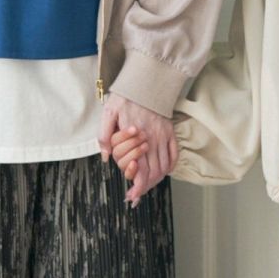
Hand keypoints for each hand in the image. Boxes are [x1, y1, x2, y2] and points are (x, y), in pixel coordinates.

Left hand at [97, 92, 175, 207]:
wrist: (147, 81)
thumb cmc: (126, 97)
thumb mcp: (109, 112)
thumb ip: (104, 135)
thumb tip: (105, 156)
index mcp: (136, 139)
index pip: (140, 170)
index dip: (138, 187)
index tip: (133, 196)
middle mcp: (152, 141)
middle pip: (153, 173)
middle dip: (146, 187)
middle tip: (137, 195)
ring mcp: (163, 137)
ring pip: (164, 167)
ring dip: (156, 180)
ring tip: (147, 186)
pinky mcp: (170, 132)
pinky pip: (174, 155)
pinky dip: (170, 167)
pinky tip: (163, 171)